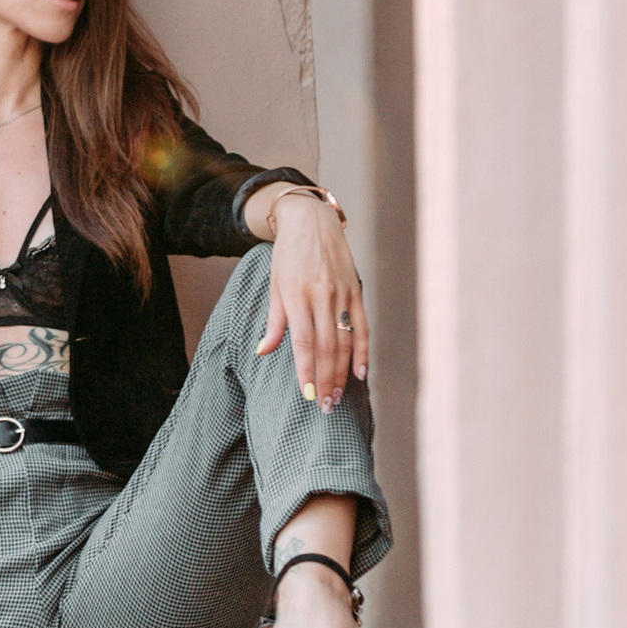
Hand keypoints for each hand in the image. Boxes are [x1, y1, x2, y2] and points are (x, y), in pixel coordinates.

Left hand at [258, 193, 368, 406]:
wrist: (311, 220)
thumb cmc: (287, 255)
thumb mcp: (274, 284)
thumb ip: (274, 321)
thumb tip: (263, 351)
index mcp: (296, 294)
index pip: (304, 341)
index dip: (307, 370)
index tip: (307, 395)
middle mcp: (321, 295)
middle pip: (327, 347)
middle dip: (326, 379)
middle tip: (325, 406)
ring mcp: (342, 293)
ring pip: (345, 340)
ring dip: (343, 372)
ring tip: (338, 397)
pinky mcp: (356, 290)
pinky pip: (362, 326)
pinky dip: (363, 350)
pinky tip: (361, 372)